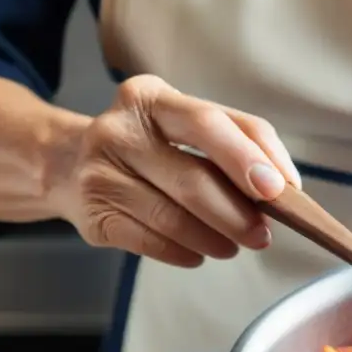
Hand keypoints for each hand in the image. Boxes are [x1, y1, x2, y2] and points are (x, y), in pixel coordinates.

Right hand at [47, 75, 301, 266]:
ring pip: (173, 218)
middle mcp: (119, 130)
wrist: (68, 162)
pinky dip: (184, 252)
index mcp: (152, 98)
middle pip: (193, 179)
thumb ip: (236, 144)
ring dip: (215, 240)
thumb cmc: (149, 147)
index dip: (249, 158)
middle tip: (262, 235)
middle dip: (238, 214)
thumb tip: (284, 187)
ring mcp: (99, 172)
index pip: (208, 124)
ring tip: (232, 246)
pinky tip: (197, 253)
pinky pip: (152, 242)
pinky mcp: (92, 213)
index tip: (280, 189)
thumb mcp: (186, 126)